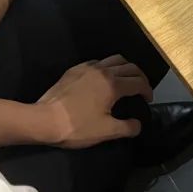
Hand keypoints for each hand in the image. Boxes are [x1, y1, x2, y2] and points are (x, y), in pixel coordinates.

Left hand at [38, 56, 152, 148]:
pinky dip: (107, 66)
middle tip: (142, 89)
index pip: (138, 82)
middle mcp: (103, 71)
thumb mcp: (106, 132)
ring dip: (125, 67)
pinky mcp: (75, 69)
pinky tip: (103, 78)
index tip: (148, 100)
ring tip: (126, 79)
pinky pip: (97, 62)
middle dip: (140, 77)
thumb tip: (138, 124)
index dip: (147, 90)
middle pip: (130, 67)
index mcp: (113, 85)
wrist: (45, 120)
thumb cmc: (77, 126)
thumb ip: (127, 127)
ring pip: (114, 59)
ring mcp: (88, 68)